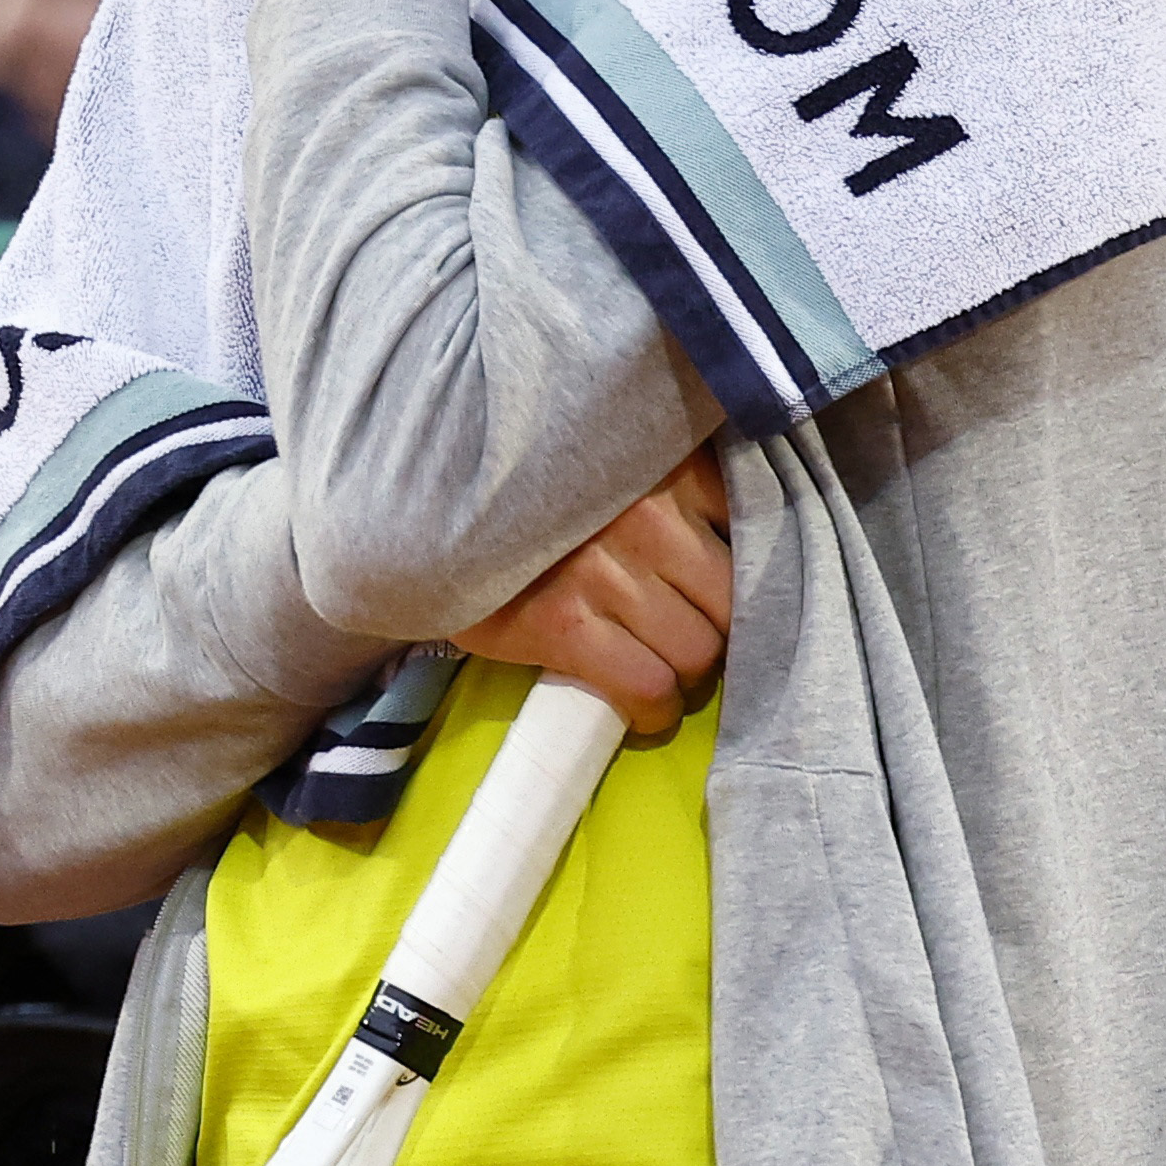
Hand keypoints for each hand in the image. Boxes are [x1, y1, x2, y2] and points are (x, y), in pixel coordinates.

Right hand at [448, 449, 728, 738]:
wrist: (418, 513)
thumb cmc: (525, 492)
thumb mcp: (605, 457)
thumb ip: (669, 474)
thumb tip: (730, 527)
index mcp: (662, 464)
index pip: (747, 525)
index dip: (735, 563)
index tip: (714, 579)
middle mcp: (644, 515)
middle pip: (732, 602)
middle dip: (716, 628)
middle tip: (689, 632)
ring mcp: (604, 574)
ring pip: (696, 652)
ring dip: (684, 674)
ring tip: (661, 668)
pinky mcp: (563, 626)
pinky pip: (647, 686)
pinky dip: (652, 708)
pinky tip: (642, 704)